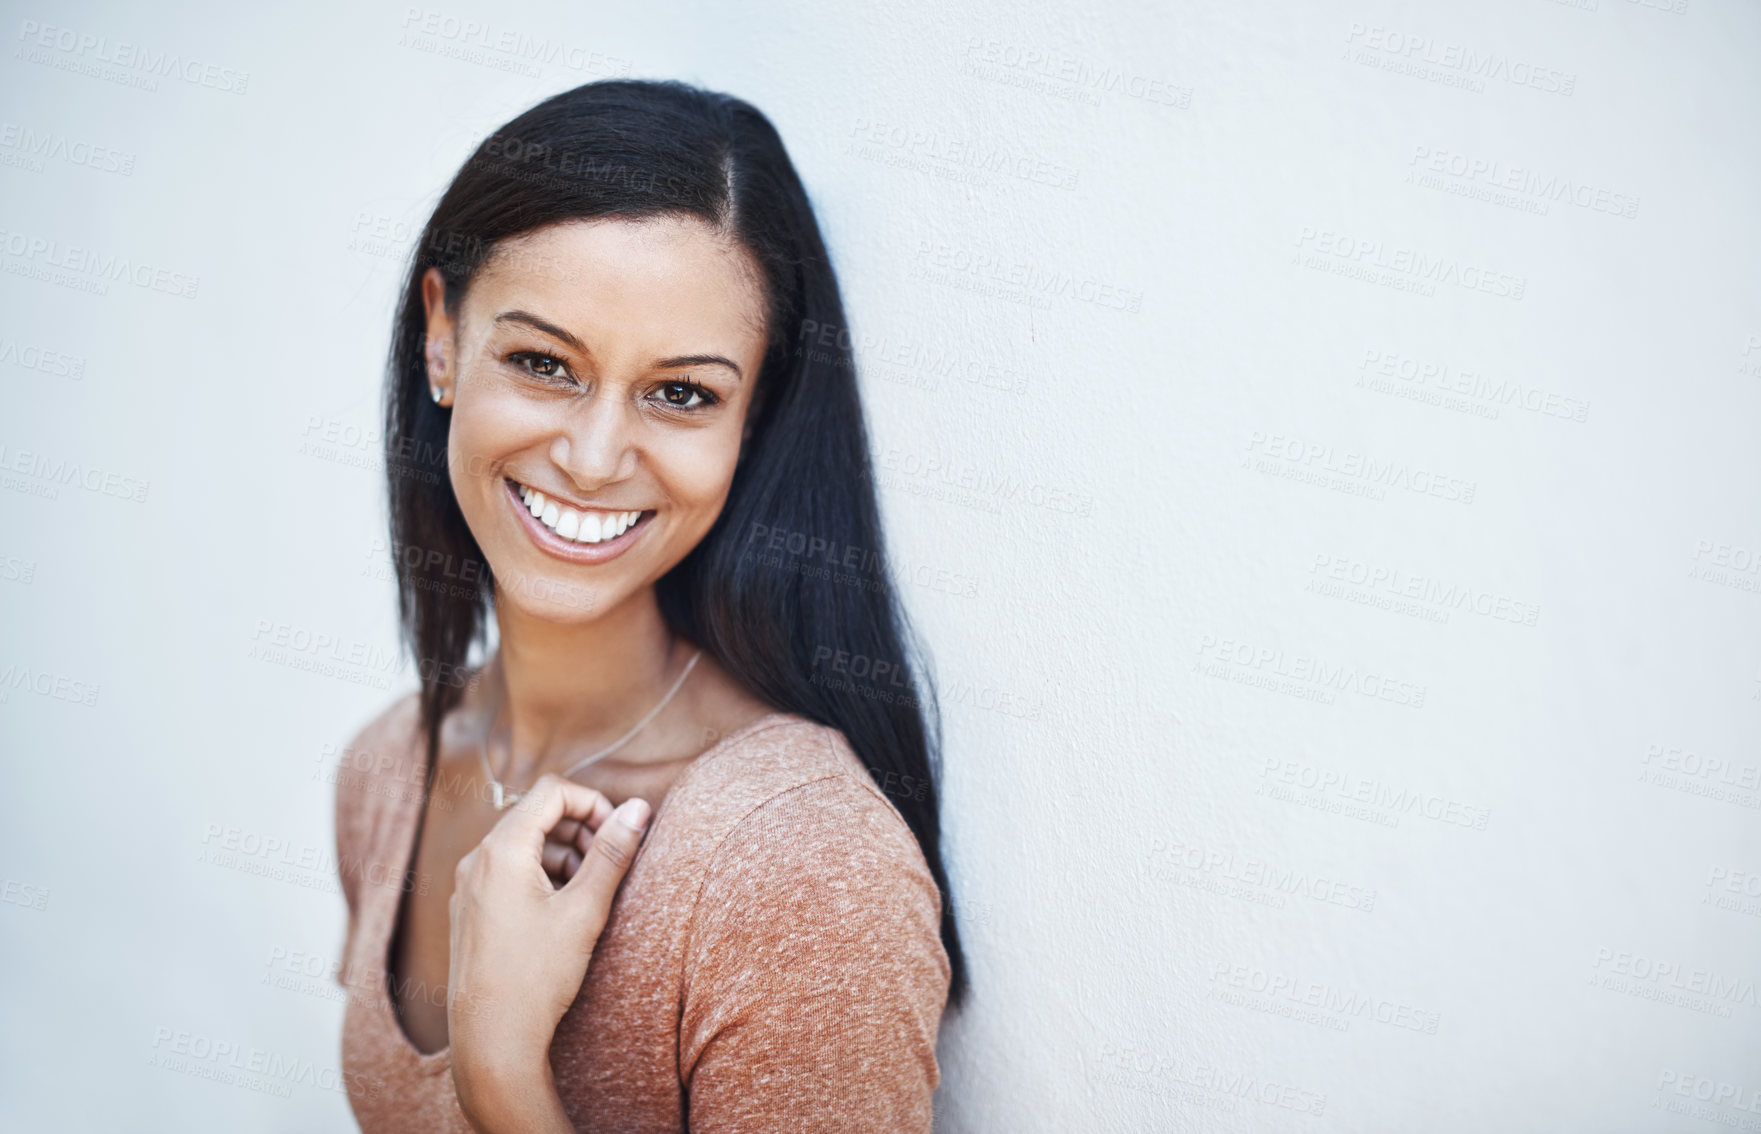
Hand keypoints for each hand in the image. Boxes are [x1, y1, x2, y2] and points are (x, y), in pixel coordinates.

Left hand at [446, 774, 650, 1121]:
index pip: (552, 791)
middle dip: (579, 828)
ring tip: (590, 887)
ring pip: (522, 844)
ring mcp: (467, 886)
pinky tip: (562, 908)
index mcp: (501, 850)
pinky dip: (540, 874)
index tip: (618, 832)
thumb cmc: (537, 977)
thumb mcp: (584, 910)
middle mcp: (476, 860)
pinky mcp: (468, 911)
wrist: (491, 1040)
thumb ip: (612, 853)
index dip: (592, 802)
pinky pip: (506, 871)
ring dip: (562, 852)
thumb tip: (639, 808)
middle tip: (610, 860)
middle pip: (536, 814)